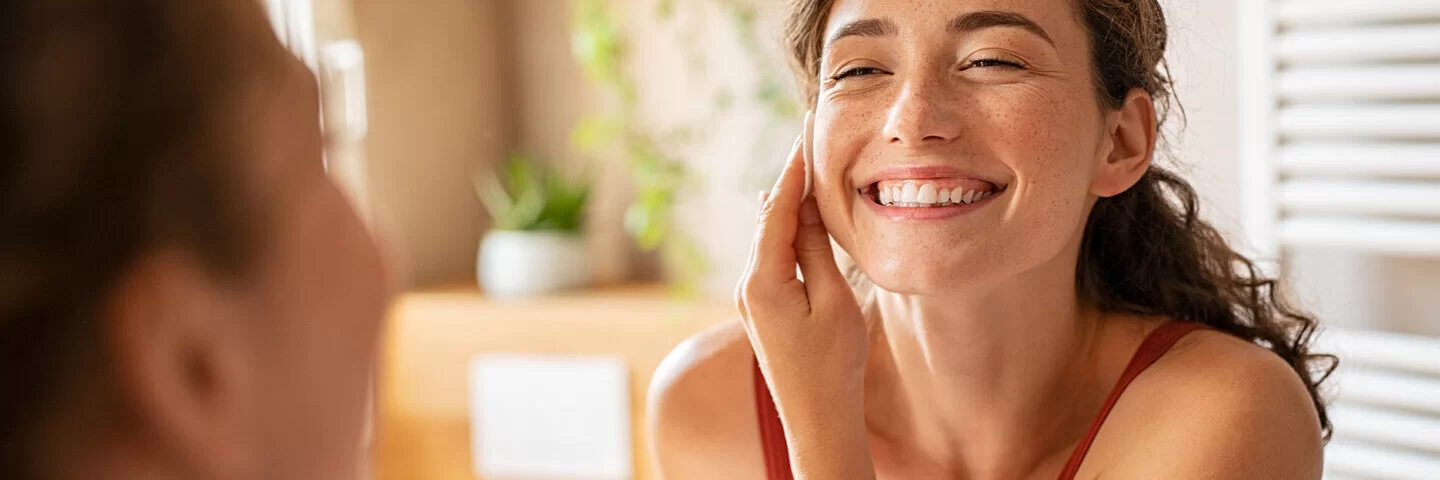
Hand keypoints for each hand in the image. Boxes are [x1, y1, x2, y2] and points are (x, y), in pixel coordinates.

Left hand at [735, 112, 874, 478]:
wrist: (817, 420)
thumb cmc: (833, 366)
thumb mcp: (833, 301)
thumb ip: (815, 250)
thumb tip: (802, 206)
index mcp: (763, 280)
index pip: (777, 208)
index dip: (793, 167)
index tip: (804, 131)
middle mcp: (747, 285)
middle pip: (768, 218)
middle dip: (788, 180)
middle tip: (806, 138)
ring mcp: (751, 298)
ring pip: (769, 238)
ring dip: (787, 205)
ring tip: (803, 165)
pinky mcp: (761, 309)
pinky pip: (771, 257)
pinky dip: (785, 231)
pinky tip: (794, 215)